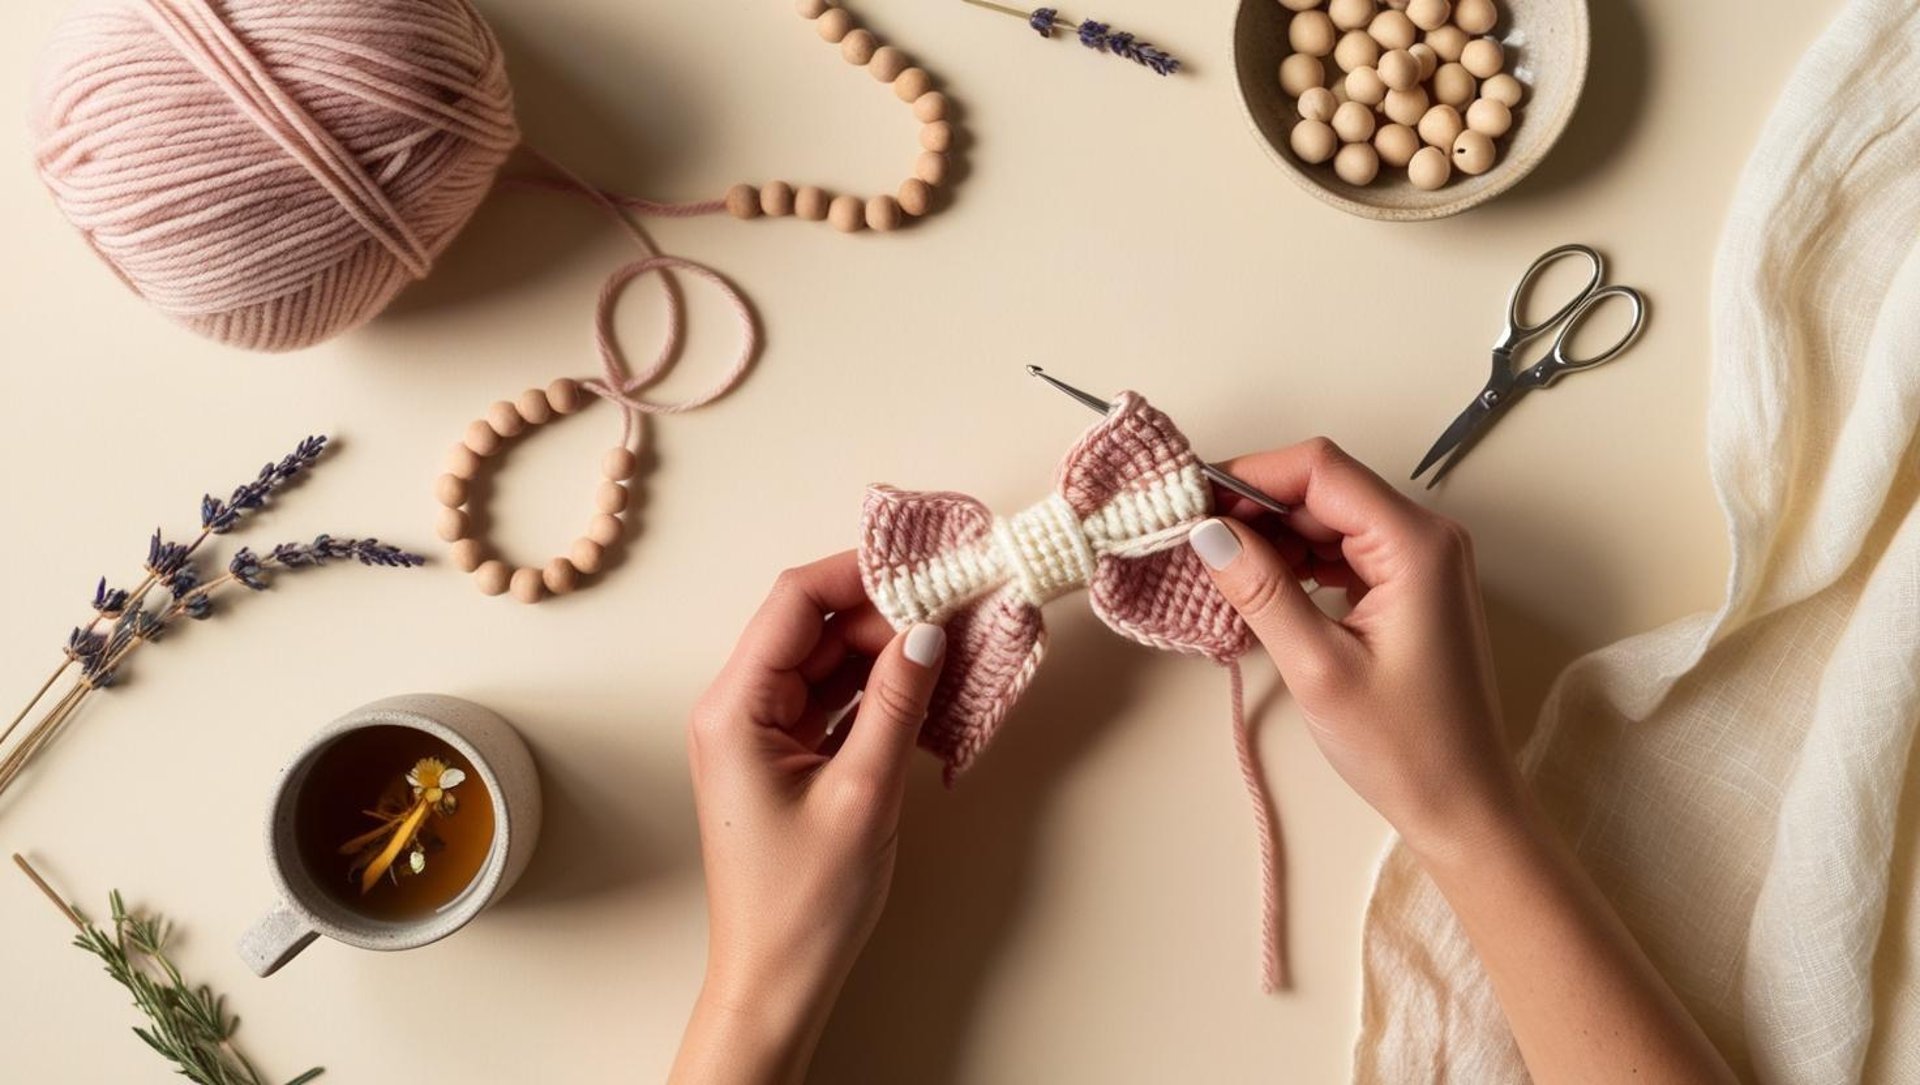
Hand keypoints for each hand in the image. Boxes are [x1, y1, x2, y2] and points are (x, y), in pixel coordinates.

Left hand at [671, 553, 944, 1084]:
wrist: (779, 980)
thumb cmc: (804, 901)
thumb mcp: (863, 792)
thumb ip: (897, 702)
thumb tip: (929, 629)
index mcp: (734, 708)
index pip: (794, 603)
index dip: (859, 573)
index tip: (924, 563)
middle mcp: (739, 709)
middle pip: (814, 628)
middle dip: (885, 613)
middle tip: (958, 607)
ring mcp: (762, 734)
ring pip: (830, 663)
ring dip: (889, 651)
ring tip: (956, 641)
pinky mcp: (788, 759)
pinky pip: (836, 702)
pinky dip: (881, 692)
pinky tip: (931, 688)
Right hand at [1187, 438, 1521, 855]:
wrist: (1464, 805)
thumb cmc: (1406, 747)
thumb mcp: (1319, 669)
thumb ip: (1262, 591)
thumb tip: (1207, 531)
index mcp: (1415, 544)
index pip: (1319, 469)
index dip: (1250, 475)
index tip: (1191, 501)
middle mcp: (1425, 537)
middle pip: (1323, 487)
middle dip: (1254, 506)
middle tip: (1191, 539)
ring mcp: (1420, 561)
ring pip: (1328, 517)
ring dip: (1272, 535)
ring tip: (1218, 569)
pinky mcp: (1408, 587)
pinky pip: (1342, 550)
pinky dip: (1297, 560)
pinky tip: (1259, 587)